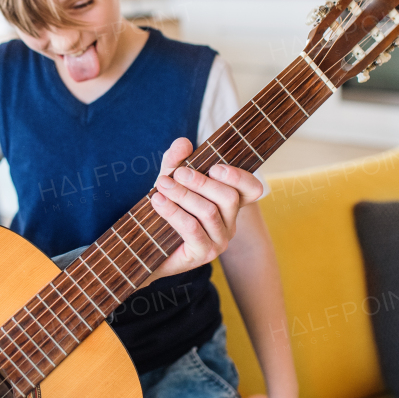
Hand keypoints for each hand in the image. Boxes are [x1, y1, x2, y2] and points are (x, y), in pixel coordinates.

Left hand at [144, 137, 264, 282]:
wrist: (146, 245)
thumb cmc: (165, 209)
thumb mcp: (170, 179)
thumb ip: (176, 160)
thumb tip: (183, 143)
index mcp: (229, 203)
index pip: (252, 189)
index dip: (239, 176)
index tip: (215, 167)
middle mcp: (230, 222)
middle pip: (228, 197)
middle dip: (201, 182)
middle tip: (177, 173)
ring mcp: (219, 240)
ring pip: (209, 212)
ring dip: (183, 195)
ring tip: (161, 185)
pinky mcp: (203, 254)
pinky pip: (192, 229)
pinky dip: (174, 212)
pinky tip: (158, 201)